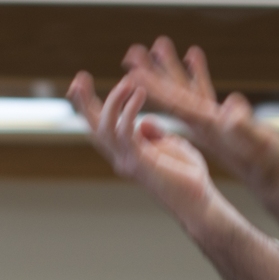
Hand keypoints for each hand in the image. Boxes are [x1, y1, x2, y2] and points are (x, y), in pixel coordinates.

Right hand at [69, 69, 220, 218]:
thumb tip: (144, 122)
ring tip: (127, 81)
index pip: (100, 127)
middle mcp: (121, 158)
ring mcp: (129, 161)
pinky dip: (129, 110)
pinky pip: (126, 132)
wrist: (199, 201)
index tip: (81, 83)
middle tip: (79, 78)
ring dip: (113, 101)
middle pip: (93, 128)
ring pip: (105, 128)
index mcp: (126, 153)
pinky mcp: (142, 162)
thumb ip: (153, 134)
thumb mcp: (170, 146)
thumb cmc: (189, 176)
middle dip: (83, 103)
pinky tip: (139, 93)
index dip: (88, 106)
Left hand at [113, 39, 278, 203]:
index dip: (154, 89)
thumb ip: (244, 125)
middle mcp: (202, 122)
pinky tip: (192, 55)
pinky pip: (204, 90)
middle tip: (131, 53)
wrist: (271, 176)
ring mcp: (210, 119)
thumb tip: (232, 107)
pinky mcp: (220, 118)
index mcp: (207, 126)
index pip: (175, 104)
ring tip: (158, 44)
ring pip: (185, 89)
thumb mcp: (258, 142)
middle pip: (172, 93)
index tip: (133, 73)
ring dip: (171, 68)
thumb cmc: (267, 160)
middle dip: (152, 74)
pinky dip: (197, 72)